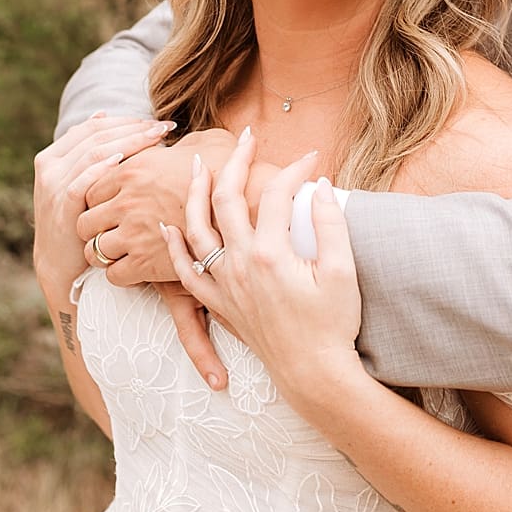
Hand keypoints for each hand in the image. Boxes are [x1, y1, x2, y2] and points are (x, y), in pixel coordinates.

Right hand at [31, 114, 172, 307]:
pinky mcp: (61, 206)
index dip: (125, 121)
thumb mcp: (79, 182)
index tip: (155, 122)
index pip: (93, 127)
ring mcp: (54, 186)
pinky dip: (103, 169)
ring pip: (93, 153)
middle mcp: (50, 166)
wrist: (60, 263)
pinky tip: (126, 162)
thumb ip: (88, 151)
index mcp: (54, 155)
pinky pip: (82, 182)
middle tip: (164, 127)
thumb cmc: (79, 219)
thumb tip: (103, 114)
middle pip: (96, 135)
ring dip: (128, 142)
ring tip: (156, 138)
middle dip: (133, 128)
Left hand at [80, 127, 237, 391]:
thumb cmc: (231, 169)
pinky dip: (120, 274)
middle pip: (84, 221)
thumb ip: (175, 143)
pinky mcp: (147, 262)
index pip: (89, 188)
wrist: (252, 202)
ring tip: (122, 253)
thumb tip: (174, 135)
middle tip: (111, 232)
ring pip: (94, 250)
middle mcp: (125, 201)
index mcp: (132, 169)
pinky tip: (136, 268)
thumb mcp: (200, 142)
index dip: (98, 200)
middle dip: (94, 229)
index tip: (112, 206)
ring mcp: (134, 232)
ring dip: (105, 253)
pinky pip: (114, 274)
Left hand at [161, 129, 362, 402]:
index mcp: (270, 253)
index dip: (294, 170)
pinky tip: (169, 226)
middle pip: (227, 200)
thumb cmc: (332, 324)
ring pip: (196, 229)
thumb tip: (320, 185)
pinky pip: (185, 272)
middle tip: (247, 137)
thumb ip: (330, 223)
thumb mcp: (342, 271)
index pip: (276, 195)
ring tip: (196, 165)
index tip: (311, 158)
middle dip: (237, 162)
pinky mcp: (220, 303)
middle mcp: (239, 264)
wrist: (313, 374)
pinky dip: (174, 246)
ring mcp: (225, 284)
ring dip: (194, 193)